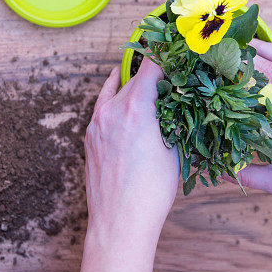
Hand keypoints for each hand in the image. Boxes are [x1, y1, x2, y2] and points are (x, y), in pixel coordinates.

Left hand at [74, 58, 179, 271]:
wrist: (119, 222)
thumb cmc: (151, 192)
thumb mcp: (174, 150)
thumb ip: (174, 119)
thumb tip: (181, 103)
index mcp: (134, 108)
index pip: (152, 67)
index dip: (166, 56)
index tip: (176, 49)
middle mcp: (111, 110)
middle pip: (134, 79)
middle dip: (152, 73)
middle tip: (168, 70)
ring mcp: (96, 123)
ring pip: (115, 92)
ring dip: (130, 84)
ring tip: (144, 79)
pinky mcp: (89, 137)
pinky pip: (102, 108)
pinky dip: (114, 100)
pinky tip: (124, 102)